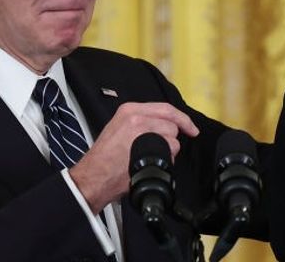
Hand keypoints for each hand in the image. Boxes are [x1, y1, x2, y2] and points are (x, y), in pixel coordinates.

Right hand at [68, 102, 199, 210]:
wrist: (93, 176)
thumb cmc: (104, 159)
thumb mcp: (118, 128)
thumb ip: (140, 122)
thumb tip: (162, 126)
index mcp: (129, 110)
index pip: (165, 108)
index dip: (182, 119)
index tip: (191, 128)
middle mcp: (136, 116)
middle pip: (171, 124)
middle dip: (170, 139)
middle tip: (160, 150)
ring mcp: (142, 130)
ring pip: (173, 138)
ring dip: (168, 151)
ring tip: (149, 158)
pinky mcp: (147, 146)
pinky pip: (170, 151)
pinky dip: (167, 160)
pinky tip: (150, 163)